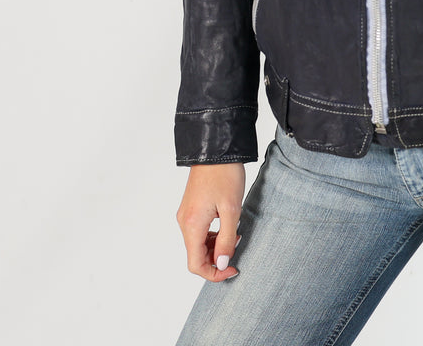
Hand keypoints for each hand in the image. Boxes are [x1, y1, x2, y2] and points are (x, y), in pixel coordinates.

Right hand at [176, 162, 245, 280]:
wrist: (216, 150)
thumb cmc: (225, 176)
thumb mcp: (232, 209)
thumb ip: (226, 239)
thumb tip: (222, 263)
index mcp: (192, 225)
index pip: (195, 265)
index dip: (214, 273)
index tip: (233, 268)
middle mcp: (184, 222)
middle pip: (196, 255)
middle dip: (216, 259)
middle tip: (237, 249)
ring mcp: (186, 215)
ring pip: (197, 244)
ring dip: (215, 247)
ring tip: (235, 235)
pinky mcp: (191, 208)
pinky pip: (198, 231)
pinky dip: (211, 236)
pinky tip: (227, 226)